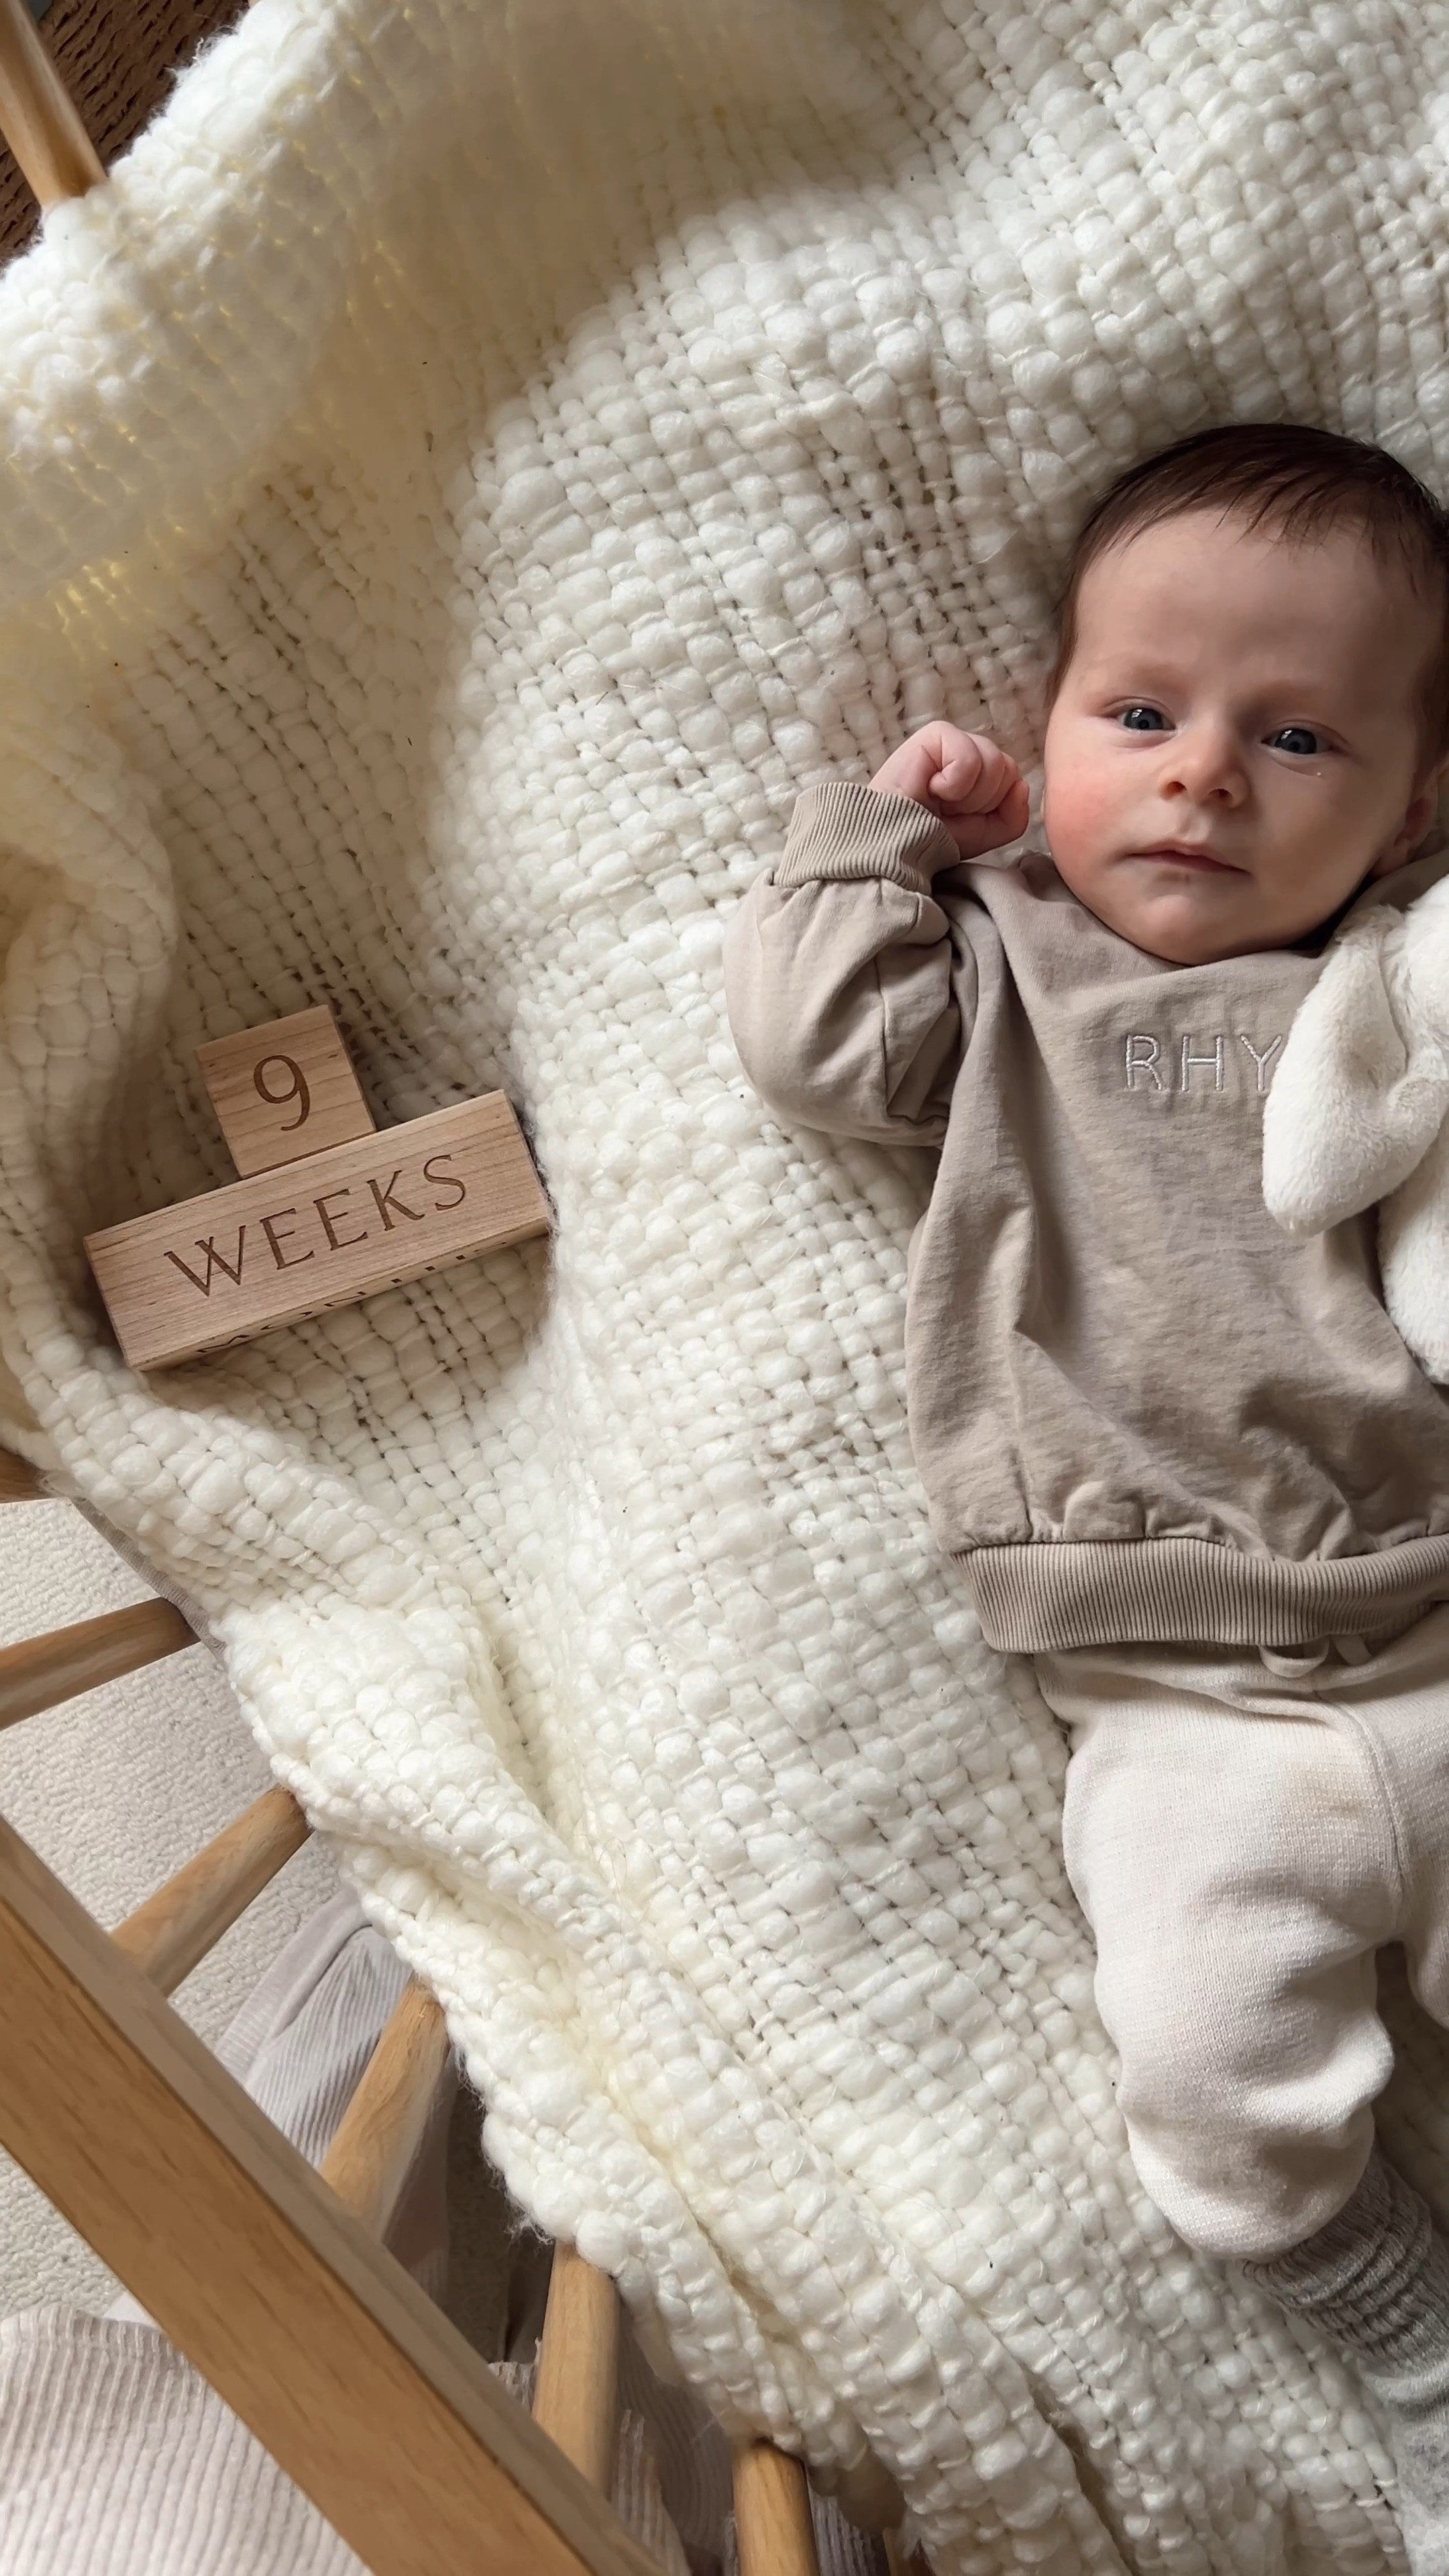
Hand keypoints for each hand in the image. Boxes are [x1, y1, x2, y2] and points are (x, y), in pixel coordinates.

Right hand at [868, 723, 1029, 861]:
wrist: (893, 845)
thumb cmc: (929, 838)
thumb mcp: (984, 834)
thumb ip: (1013, 815)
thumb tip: (1021, 785)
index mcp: (979, 770)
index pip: (1012, 777)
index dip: (992, 806)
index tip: (959, 817)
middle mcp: (967, 750)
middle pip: (1008, 768)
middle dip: (982, 801)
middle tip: (948, 810)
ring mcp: (952, 740)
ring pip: (995, 763)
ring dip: (969, 795)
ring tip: (940, 801)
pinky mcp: (935, 735)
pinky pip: (971, 758)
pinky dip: (955, 784)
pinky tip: (932, 788)